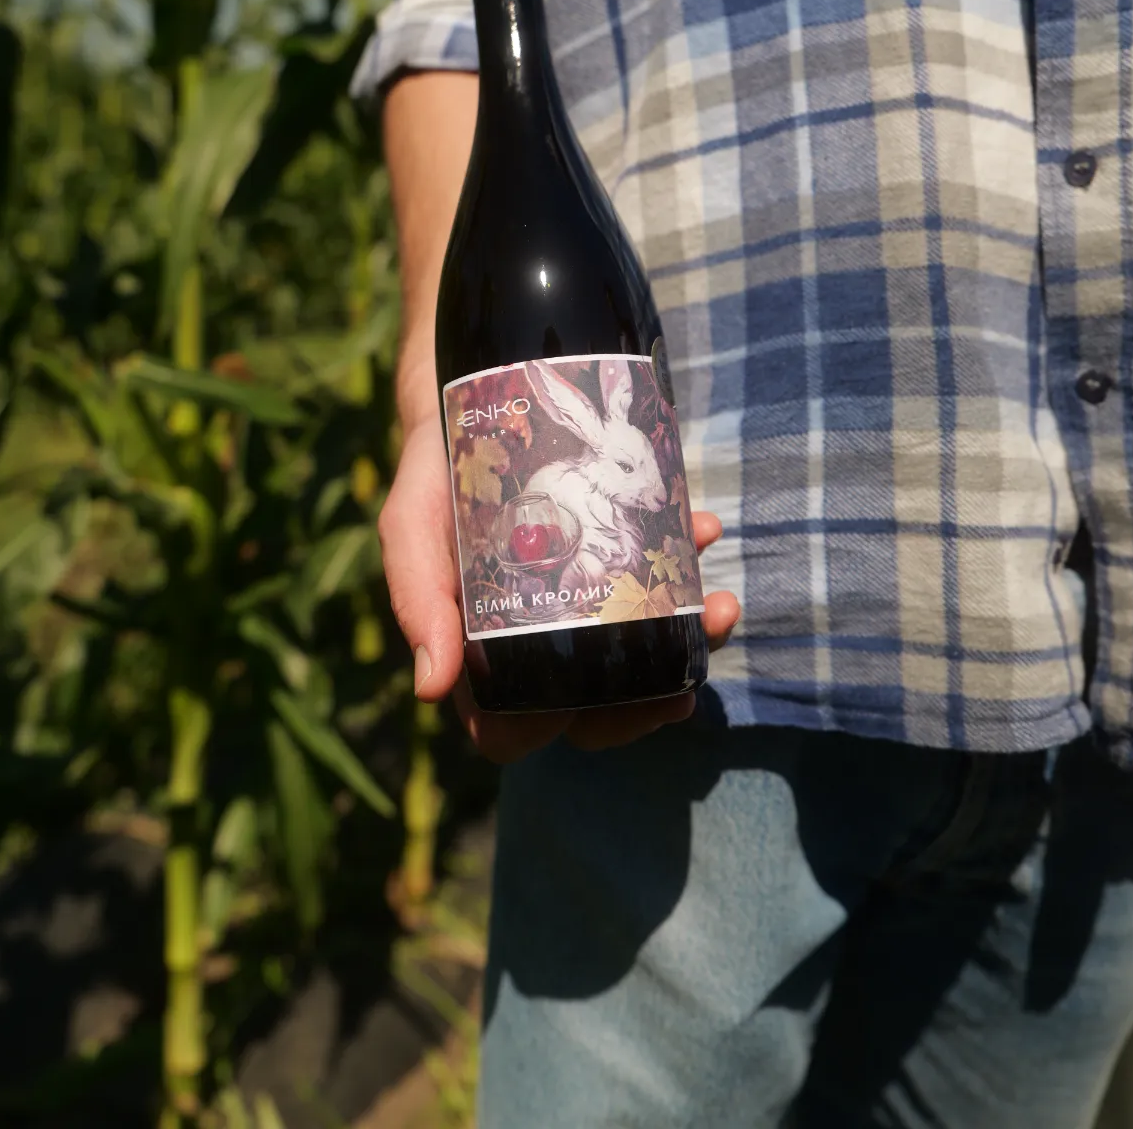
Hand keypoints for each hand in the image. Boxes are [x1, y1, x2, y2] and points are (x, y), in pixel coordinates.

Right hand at [378, 415, 740, 763]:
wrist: (475, 403)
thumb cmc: (435, 481)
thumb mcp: (413, 528)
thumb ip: (416, 596)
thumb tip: (430, 688)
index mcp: (483, 655)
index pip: (518, 726)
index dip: (561, 729)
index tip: (596, 705)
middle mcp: (538, 639)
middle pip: (598, 705)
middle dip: (650, 701)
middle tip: (682, 685)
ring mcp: (583, 601)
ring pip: (646, 652)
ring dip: (692, 641)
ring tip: (718, 606)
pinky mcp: (616, 555)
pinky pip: (664, 579)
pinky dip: (690, 564)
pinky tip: (703, 529)